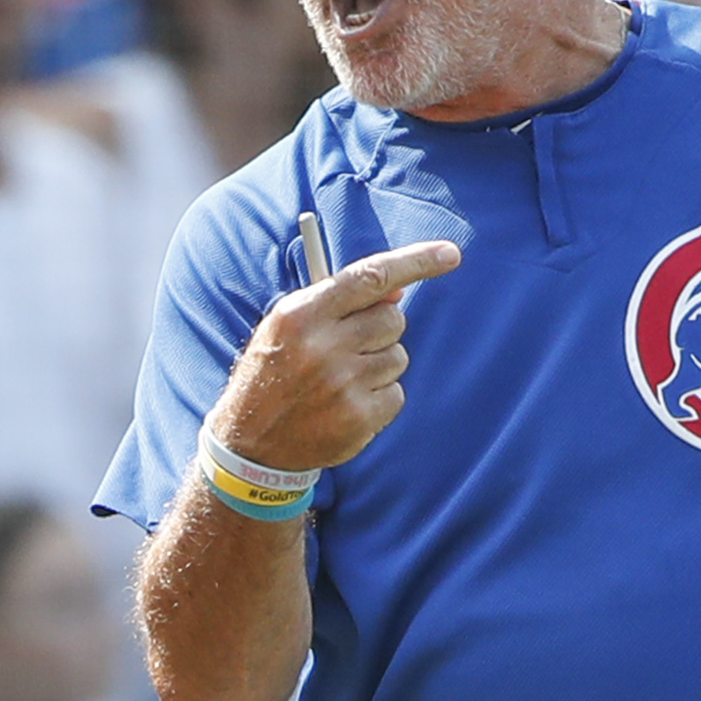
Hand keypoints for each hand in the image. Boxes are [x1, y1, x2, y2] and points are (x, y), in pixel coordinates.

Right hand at [205, 241, 462, 479]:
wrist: (251, 445)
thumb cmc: (275, 375)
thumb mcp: (289, 328)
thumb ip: (339, 304)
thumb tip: (397, 290)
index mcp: (302, 314)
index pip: (371, 276)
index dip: (416, 262)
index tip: (450, 254)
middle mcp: (323, 346)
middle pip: (393, 318)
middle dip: (381, 330)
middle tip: (350, 349)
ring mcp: (342, 384)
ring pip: (398, 357)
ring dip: (379, 367)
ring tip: (341, 384)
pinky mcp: (358, 418)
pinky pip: (396, 394)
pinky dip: (379, 400)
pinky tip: (346, 407)